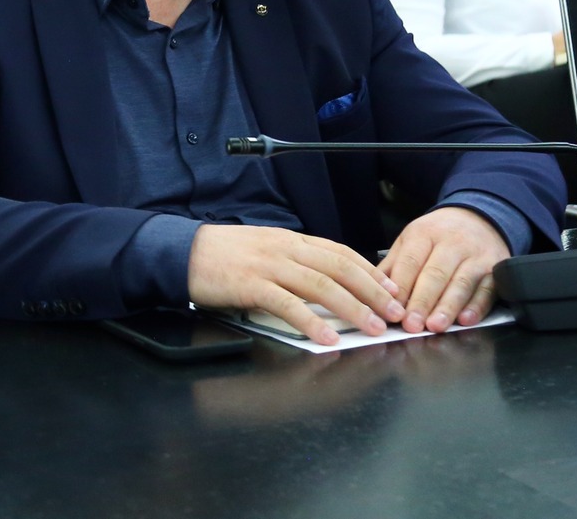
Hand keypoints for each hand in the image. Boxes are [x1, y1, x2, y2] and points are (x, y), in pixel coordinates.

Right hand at [185, 224, 404, 345]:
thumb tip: (325, 281)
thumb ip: (292, 261)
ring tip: (371, 328)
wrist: (182, 251)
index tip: (391, 290)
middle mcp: (284, 249)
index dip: (369, 271)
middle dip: (372, 291)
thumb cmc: (222, 255)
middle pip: (339, 268)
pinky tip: (327, 337)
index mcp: (289, 239)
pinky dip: (312, 322)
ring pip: (321, 285)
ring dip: (352, 308)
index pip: (339, 252)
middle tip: (393, 313)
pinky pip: (288, 304)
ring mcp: (268, 266)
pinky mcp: (251, 285)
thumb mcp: (263, 249)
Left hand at [380, 206, 510, 333]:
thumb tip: (375, 292)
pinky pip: (487, 289)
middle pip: (435, 274)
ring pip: (461, 283)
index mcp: (425, 233)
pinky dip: (477, 306)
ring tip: (434, 326)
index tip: (392, 310)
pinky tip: (465, 320)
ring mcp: (476, 255)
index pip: (411, 262)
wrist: (479, 218)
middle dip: (422, 302)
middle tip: (411, 324)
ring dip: (447, 307)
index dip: (402, 288)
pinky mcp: (496, 268)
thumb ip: (394, 265)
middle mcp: (452, 242)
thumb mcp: (412, 239)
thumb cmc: (439, 235)